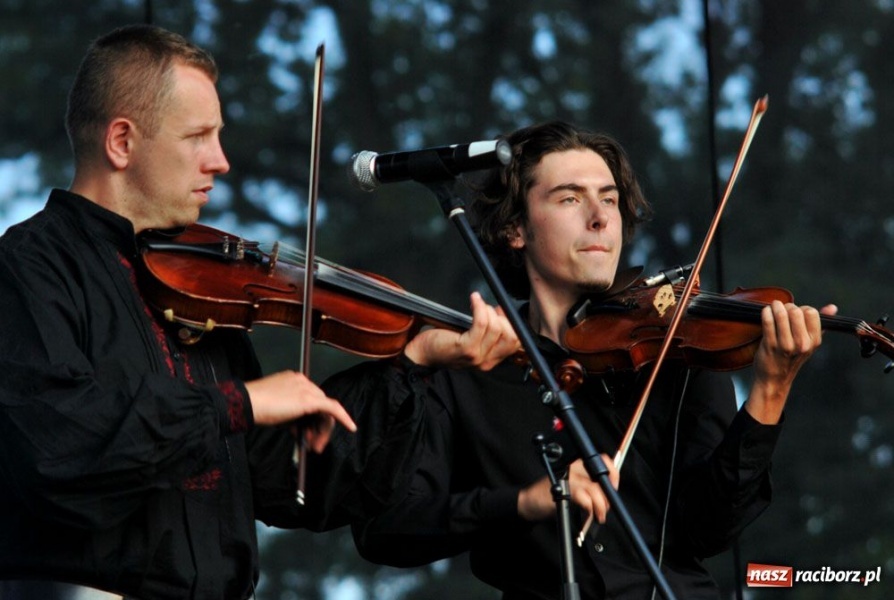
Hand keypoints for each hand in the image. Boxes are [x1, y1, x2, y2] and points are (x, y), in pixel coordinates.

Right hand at [244, 370, 356, 451]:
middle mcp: (303, 381)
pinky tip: (351, 427)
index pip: (311, 401)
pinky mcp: (310, 399)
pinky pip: (333, 408)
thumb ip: (292, 418)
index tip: (306, 435)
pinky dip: (343, 418)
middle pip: (320, 406)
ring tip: (315, 447)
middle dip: (319, 428)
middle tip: (315, 446)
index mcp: (294, 380)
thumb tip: (302, 431)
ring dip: (323, 431)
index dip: (312, 420)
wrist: (247, 404)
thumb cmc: (256, 408)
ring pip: (326, 410)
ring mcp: (307, 389)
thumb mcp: (278, 412)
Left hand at [403, 291, 519, 370]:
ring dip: (488, 310)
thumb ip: (487, 333)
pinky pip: (481, 323)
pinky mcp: (466, 348)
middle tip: (489, 308)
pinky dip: (480, 308)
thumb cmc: (443, 345)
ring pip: (496, 327)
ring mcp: (477, 356)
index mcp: (491, 360)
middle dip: (502, 317)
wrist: (422, 354)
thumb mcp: (471, 342)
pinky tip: (474, 300)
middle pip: (510, 335)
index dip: (511, 323)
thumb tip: (499, 313)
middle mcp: (486, 361)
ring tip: (477, 305)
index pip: (515, 342)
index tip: (501, 312)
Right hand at [517, 455, 619, 524]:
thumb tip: (608, 494)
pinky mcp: (563, 489)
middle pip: (601, 476)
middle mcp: (573, 467)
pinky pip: (584, 498)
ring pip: (594, 489)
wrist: (529, 501)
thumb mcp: (572, 487)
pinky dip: (590, 508)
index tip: (614, 488)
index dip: (613, 474)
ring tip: (599, 515)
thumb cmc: (550, 495)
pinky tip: (589, 514)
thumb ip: (588, 486)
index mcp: (577, 464)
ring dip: (600, 505)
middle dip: (608, 495)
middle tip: (605, 507)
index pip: (603, 461)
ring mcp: (568, 477)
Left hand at [745, 301, 836, 423]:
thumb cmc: (790, 358)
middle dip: (787, 306)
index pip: (812, 312)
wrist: (774, 379)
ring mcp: (786, 345)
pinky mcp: (770, 345)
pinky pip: (767, 322)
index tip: (795, 313)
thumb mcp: (809, 343)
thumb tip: (832, 307)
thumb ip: (820, 324)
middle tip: (782, 309)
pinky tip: (766, 312)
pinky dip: (766, 313)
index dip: (802, 308)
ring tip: (773, 307)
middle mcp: (802, 344)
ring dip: (775, 307)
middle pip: (796, 311)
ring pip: (781, 315)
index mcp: (814, 341)